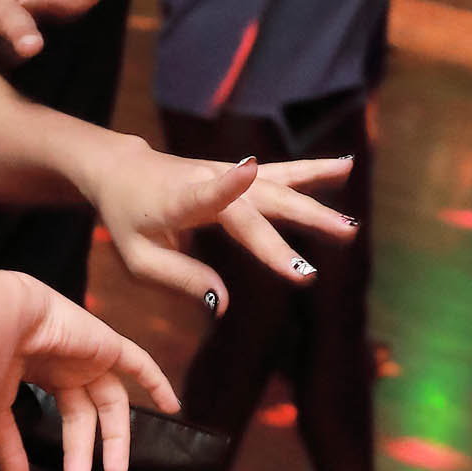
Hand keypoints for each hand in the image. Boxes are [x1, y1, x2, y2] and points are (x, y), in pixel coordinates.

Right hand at [0, 273, 178, 470]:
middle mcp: (65, 365)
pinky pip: (138, 362)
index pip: (62, 419)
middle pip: (86, 417)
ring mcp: (86, 354)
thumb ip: (11, 453)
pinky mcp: (104, 343)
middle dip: (85, 454)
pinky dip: (156, 380)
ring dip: (117, 438)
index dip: (67, 451)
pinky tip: (172, 406)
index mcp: (40, 375)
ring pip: (111, 402)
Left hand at [79, 134, 356, 304]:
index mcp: (177, 201)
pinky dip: (313, 171)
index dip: (226, 185)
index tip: (250, 170)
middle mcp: (208, 181)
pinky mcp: (239, 174)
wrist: (121, 171)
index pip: (204, 195)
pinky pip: (281, 174)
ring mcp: (227, 173)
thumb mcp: (138, 259)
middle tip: (334, 242)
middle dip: (294, 226)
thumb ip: (180, 280)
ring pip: (276, 187)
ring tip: (350, 224)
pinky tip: (346, 166)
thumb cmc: (127, 220)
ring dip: (315, 204)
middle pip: (256, 205)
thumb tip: (222, 304)